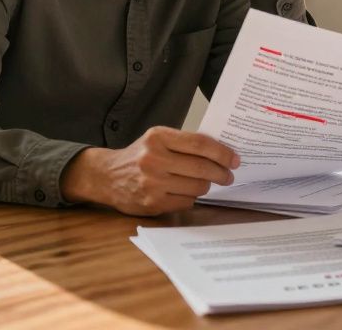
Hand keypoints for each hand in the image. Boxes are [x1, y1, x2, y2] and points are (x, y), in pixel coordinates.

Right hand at [60, 126, 239, 215]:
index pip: (200, 144)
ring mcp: (152, 182)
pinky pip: (186, 201)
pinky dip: (191, 197)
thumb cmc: (139, 156)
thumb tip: (221, 152)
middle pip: (202, 167)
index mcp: (158, 137)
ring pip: (197, 187)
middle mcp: (154, 159)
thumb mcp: (157, 139)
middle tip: (228, 175)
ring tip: (205, 182)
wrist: (107, 176)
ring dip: (206, 186)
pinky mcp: (152, 202)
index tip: (234, 159)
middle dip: (221, 173)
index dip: (222, 152)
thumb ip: (184, 143)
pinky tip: (185, 192)